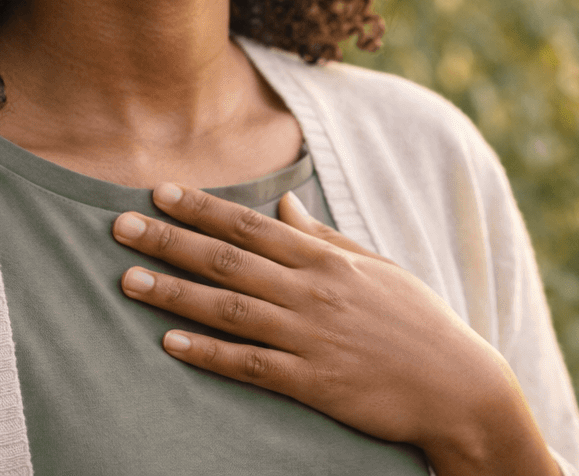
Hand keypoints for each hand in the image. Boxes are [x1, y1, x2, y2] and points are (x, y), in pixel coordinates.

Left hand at [110, 183, 557, 475]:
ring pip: (230, 309)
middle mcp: (313, 291)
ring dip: (174, 293)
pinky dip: (209, 353)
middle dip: (171, 240)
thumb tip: (283, 205)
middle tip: (120, 227)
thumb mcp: (376, 267)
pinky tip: (170, 343)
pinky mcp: (313, 383)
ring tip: (128, 280)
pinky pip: (250, 365)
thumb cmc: (418, 322)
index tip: (160, 191)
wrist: (458, 386)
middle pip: (228, 261)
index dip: (202, 208)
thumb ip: (323, 237)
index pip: (251, 226)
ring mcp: (311, 337)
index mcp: (327, 259)